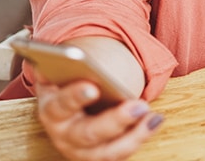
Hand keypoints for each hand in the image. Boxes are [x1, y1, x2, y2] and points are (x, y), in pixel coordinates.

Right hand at [35, 73, 163, 160]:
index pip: (60, 105)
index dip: (74, 97)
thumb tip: (68, 54)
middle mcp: (64, 135)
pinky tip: (154, 120)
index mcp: (51, 110)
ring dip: (134, 135)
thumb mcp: (58, 73)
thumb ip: (60, 63)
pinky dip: (139, 137)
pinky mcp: (98, 157)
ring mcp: (81, 151)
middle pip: (88, 134)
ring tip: (152, 116)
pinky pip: (120, 153)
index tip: (93, 87)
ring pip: (108, 151)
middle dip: (115, 120)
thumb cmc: (66, 84)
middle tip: (139, 105)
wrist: (66, 108)